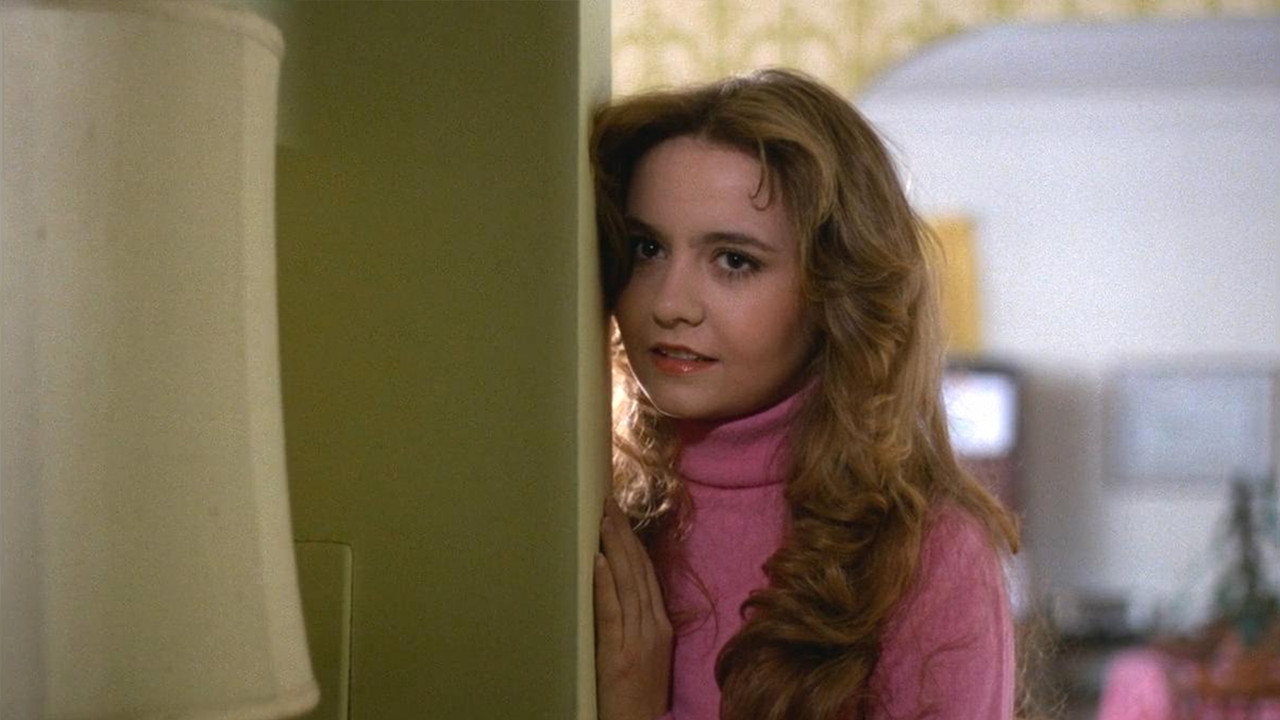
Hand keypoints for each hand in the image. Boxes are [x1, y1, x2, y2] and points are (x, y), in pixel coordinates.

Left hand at [594, 499, 672, 719]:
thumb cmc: (639, 695)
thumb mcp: (647, 652)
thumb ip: (638, 623)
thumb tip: (619, 588)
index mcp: (660, 625)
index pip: (647, 574)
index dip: (633, 542)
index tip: (620, 515)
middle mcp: (653, 627)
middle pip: (638, 572)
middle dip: (623, 535)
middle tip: (608, 503)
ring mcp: (639, 641)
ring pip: (628, 584)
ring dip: (614, 548)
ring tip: (603, 519)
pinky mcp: (620, 656)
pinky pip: (613, 613)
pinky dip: (605, 584)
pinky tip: (597, 560)